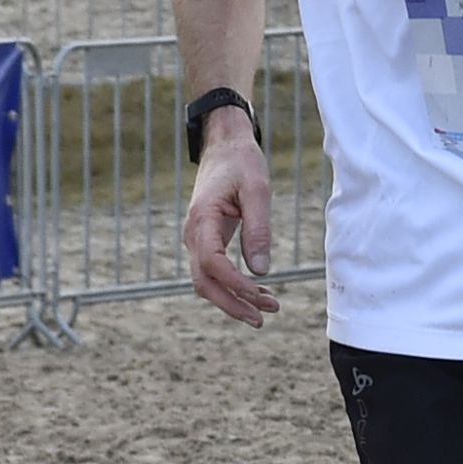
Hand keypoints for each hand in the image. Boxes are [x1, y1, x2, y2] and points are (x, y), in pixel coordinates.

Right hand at [183, 116, 277, 322]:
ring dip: (234, 299)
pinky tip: (258, 292)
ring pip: (207, 281)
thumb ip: (258, 230)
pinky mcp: (207, 240)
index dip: (234, 284)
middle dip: (232, 304)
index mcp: (202, 218)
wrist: (225, 145)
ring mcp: (197, 238)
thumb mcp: (257, 190)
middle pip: (203, 282)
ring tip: (268, 307)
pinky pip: (214, 271)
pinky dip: (233, 286)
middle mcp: (193, 233)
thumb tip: (260, 271)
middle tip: (262, 318)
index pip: (211, 263)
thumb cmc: (241, 162)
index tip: (259, 295)